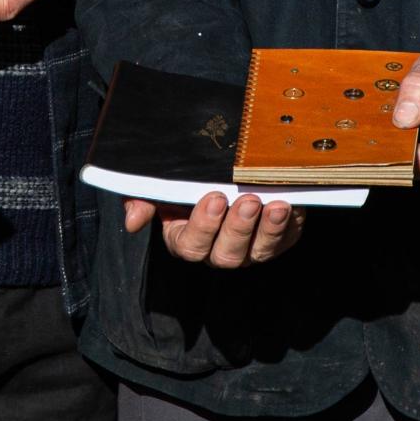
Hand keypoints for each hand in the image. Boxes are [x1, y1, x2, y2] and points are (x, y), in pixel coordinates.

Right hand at [123, 190, 303, 266]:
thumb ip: (143, 198)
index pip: (190, 245)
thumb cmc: (190, 175)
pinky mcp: (277, 240)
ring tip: (271, 205)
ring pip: (257, 253)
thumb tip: (133, 222)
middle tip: (246, 201)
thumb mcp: (162, 183)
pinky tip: (286, 207)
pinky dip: (286, 226)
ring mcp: (249, 249)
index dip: (203, 226)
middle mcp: (218, 250)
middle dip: (237, 228)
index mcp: (186, 238)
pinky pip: (283, 241)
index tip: (214, 198)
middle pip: (226, 255)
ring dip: (266, 230)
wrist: (230, 165)